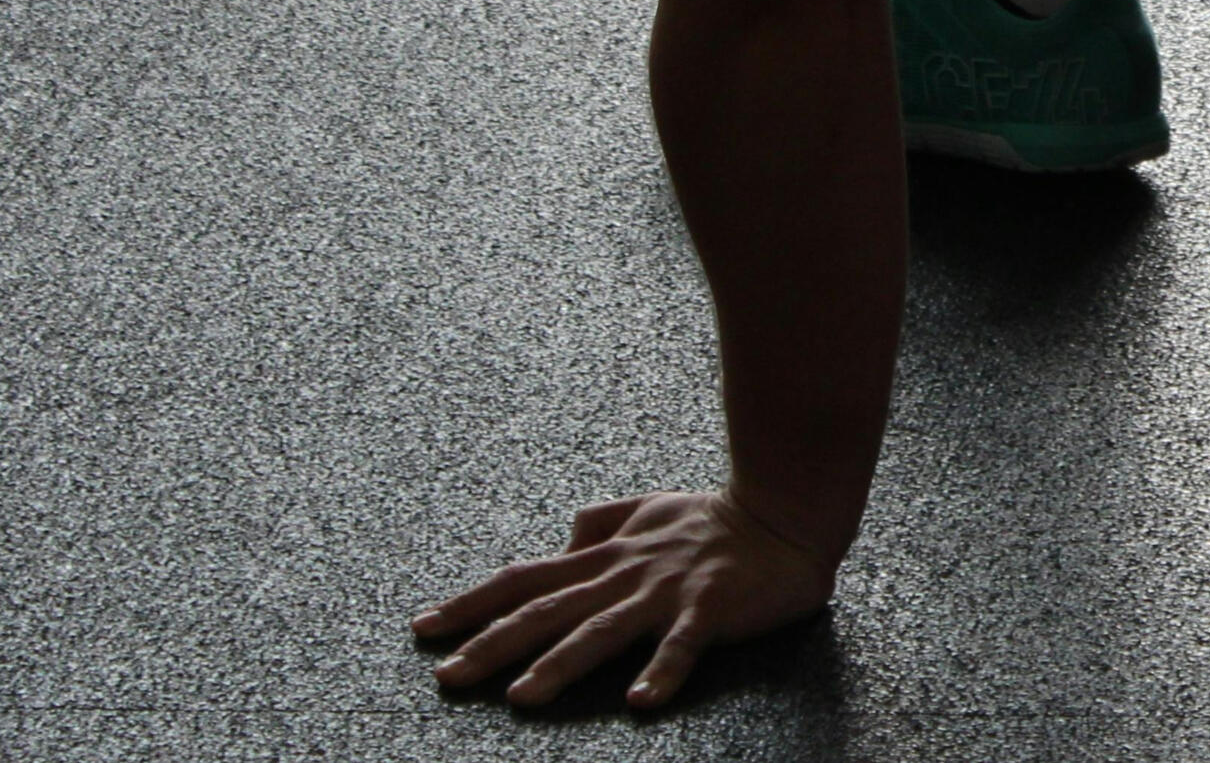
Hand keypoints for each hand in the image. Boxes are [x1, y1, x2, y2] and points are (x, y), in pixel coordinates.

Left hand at [414, 490, 838, 709]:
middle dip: (492, 644)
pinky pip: (681, 646)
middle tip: (447, 676)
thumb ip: (603, 521)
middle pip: (547, 610)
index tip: (424, 628)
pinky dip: (661, 673)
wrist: (785, 511)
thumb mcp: (649, 506)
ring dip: (560, 664)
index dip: (471, 603)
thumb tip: (564, 536)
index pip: (524, 579)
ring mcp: (665, 592)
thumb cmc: (717, 516)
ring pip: (602, 631)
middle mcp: (624, 574)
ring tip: (522, 697)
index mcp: (606, 556)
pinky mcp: (710, 609)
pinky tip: (639, 702)